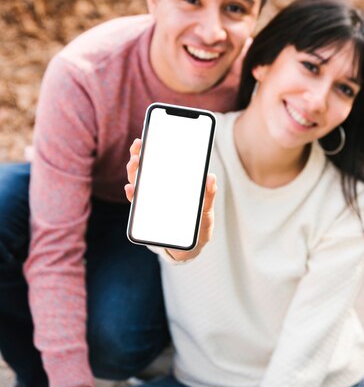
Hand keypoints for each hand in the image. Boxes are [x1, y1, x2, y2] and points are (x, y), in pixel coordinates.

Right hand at [125, 138, 216, 261]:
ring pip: (139, 184)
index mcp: (173, 184)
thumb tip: (210, 177)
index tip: (145, 139)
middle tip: (138, 149)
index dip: (151, 150)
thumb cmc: (199, 223)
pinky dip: (132, 195)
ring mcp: (152, 202)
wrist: (192, 247)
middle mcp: (160, 190)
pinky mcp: (147, 216)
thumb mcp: (206, 209)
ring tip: (134, 164)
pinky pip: (137, 204)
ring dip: (134, 173)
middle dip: (139, 157)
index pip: (160, 163)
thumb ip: (208, 194)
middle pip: (146, 170)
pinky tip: (131, 189)